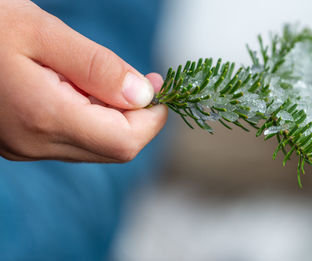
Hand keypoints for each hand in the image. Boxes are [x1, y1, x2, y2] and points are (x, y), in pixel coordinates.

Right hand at [0, 0, 167, 161]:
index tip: (160, 88)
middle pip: (115, 149)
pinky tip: (86, 90)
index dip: (152, 120)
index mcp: (44, 117)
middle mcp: (36, 143)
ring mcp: (27, 148)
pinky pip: (75, 140)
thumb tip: (143, 95)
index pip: (124, 141)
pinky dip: (94, 119)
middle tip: (146, 82)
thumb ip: (97, 67)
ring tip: (114, 80)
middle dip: (140, 119)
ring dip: (118, 118)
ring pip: (97, 146)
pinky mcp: (23, 142)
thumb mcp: (41, 31)